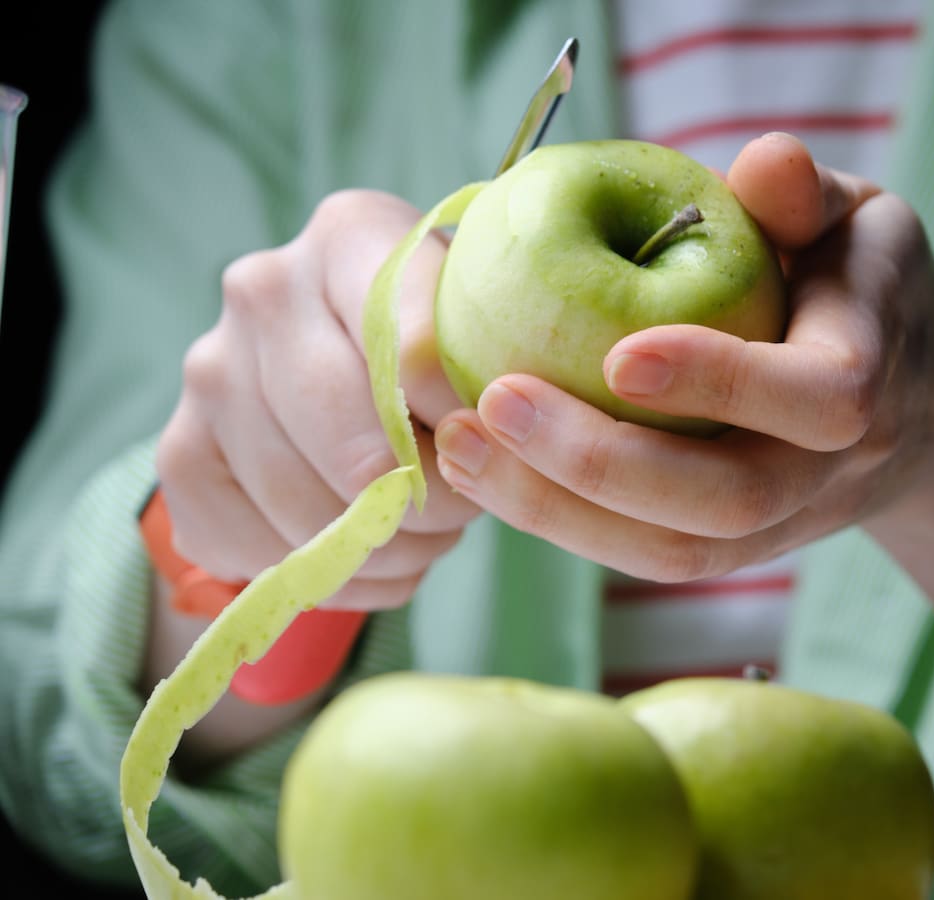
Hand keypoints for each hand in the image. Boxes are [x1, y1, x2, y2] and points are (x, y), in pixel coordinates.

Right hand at [157, 190, 477, 613]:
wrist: (336, 373)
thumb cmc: (431, 352)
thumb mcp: (472, 333)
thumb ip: (485, 369)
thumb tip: (478, 443)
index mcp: (350, 236)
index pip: (417, 351)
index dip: (464, 426)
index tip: (488, 449)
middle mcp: (264, 290)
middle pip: (360, 450)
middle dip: (428, 506)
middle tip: (458, 513)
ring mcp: (208, 372)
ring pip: (312, 512)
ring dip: (384, 550)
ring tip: (419, 535)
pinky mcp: (179, 454)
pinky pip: (261, 551)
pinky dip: (329, 578)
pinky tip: (361, 554)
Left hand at [433, 133, 933, 710]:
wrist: (912, 397)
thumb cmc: (858, 282)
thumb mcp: (852, 219)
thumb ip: (807, 195)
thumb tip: (766, 160)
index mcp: (874, 376)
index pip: (820, 400)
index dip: (722, 381)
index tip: (617, 354)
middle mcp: (834, 472)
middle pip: (729, 503)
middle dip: (604, 463)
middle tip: (494, 403)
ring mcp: (784, 523)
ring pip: (677, 551)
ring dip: (559, 510)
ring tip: (461, 450)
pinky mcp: (733, 546)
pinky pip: (647, 554)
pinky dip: (561, 521)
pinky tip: (487, 473)